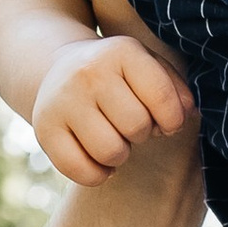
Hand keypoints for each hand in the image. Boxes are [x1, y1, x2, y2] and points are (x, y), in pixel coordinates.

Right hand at [32, 33, 195, 185]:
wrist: (60, 69)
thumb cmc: (119, 76)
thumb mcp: (149, 67)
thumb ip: (175, 90)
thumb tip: (184, 115)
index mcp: (121, 51)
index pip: (164, 99)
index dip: (172, 120)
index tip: (163, 120)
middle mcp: (88, 72)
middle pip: (137, 127)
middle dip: (142, 134)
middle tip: (131, 125)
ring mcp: (62, 101)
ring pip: (111, 153)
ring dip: (120, 155)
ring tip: (114, 138)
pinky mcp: (44, 129)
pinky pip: (83, 172)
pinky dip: (98, 175)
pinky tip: (98, 159)